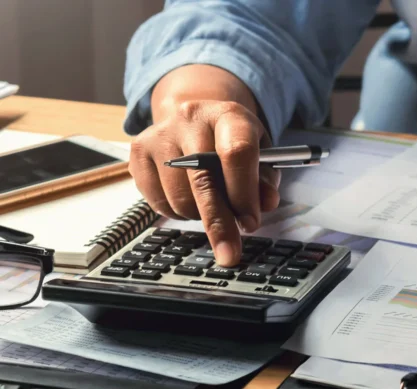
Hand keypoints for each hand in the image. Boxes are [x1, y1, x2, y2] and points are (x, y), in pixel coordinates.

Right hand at [129, 100, 280, 265]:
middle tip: (230, 253)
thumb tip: (266, 204)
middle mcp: (191, 118)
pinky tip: (190, 200)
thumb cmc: (233, 142)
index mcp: (229, 115)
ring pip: (179, 196)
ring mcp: (160, 134)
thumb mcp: (260, 155)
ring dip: (198, 216)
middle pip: (204, 180)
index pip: (237, 152)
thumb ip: (265, 180)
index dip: (244, 193)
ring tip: (212, 208)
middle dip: (219, 223)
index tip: (250, 224)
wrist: (197, 118)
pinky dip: (177, 212)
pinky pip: (157, 201)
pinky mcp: (138, 151)